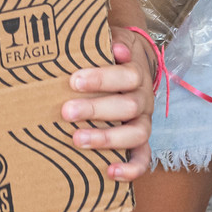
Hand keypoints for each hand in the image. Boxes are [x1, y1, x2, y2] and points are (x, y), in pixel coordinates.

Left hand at [63, 37, 153, 179]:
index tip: (74, 80)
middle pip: (129, 106)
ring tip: (78, 139)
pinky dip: (131, 168)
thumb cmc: (113, 56)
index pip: (127, 76)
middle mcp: (144, 99)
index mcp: (137, 73)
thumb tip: (116, 49)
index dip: (102, 78)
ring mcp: (144, 121)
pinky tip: (110, 172)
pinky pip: (143, 157)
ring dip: (108, 138)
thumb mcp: (113, 40)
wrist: (134, 64)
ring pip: (137, 134)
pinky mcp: (140, 141)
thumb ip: (113, 41)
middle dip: (96, 110)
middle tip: (67, 111)